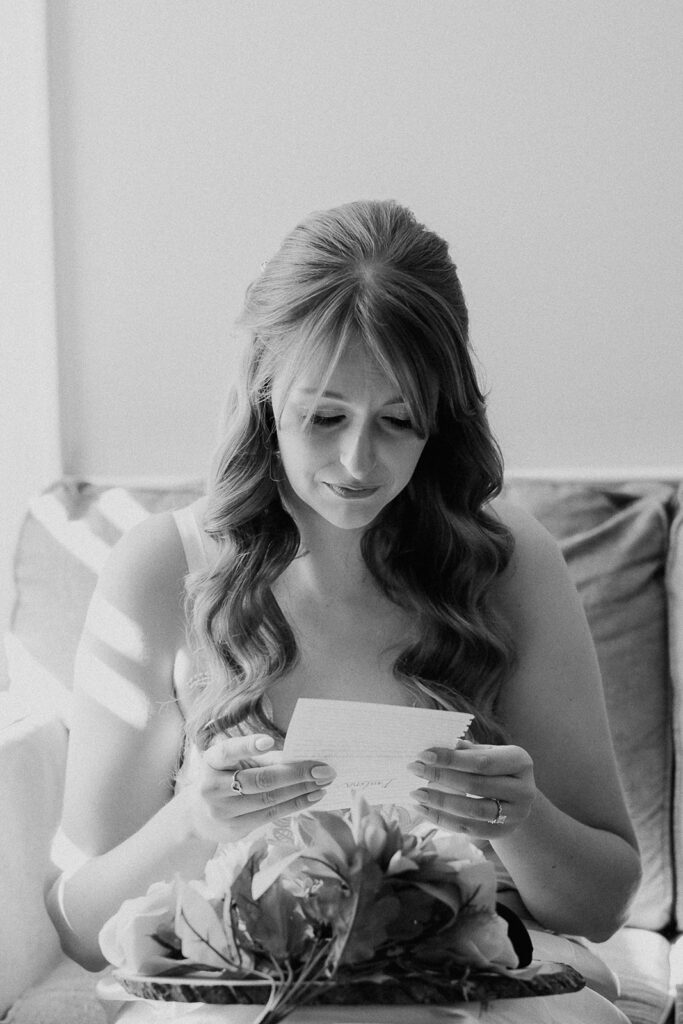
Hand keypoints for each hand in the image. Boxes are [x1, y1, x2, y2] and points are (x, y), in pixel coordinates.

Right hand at [189, 733, 335, 841]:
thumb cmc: (226, 778)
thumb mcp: (236, 763)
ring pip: (269, 799)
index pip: (228, 751)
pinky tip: (313, 796)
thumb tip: (301, 757)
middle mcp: (212, 787)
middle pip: (258, 780)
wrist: (199, 816)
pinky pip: (271, 814)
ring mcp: (222, 811)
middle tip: (323, 769)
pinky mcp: (235, 828)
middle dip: (295, 774)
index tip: (269, 741)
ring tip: (324, 782)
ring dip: (301, 790)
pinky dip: (296, 804)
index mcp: (211, 761)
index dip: (247, 746)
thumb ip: (263, 759)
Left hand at [408, 739, 535, 836]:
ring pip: (473, 811)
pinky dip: (443, 820)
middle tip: (413, 769)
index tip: (423, 754)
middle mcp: (524, 789)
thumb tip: (432, 748)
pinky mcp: (503, 833)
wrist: (516, 797)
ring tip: (416, 793)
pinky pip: (469, 829)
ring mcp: (516, 815)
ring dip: (440, 802)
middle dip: (441, 777)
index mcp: (520, 761)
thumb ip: (465, 750)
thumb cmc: (495, 767)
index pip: (482, 762)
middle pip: (476, 786)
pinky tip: (424, 810)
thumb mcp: (487, 752)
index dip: (451, 759)